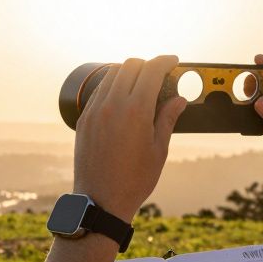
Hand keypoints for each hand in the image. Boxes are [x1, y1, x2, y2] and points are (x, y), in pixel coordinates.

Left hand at [73, 56, 187, 219]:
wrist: (101, 200)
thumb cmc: (134, 180)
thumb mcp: (159, 150)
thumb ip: (168, 119)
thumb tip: (179, 100)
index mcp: (135, 111)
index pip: (151, 70)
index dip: (165, 61)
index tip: (173, 61)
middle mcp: (112, 105)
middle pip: (129, 65)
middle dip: (147, 64)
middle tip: (159, 74)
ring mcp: (94, 111)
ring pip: (111, 75)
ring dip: (128, 73)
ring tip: (140, 85)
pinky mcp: (83, 119)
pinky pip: (98, 91)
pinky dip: (112, 87)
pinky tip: (121, 99)